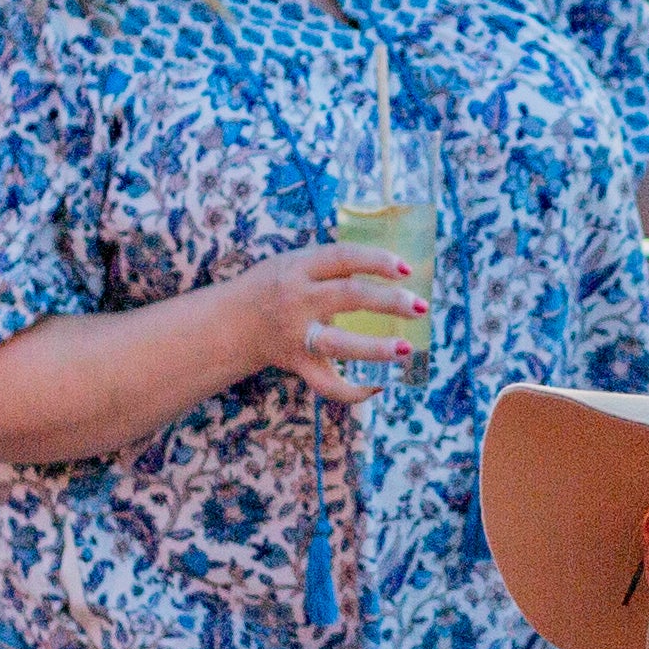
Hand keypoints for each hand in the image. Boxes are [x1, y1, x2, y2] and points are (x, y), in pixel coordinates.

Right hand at [222, 240, 421, 406]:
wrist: (228, 323)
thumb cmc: (272, 286)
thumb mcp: (294, 262)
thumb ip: (332, 264)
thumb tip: (388, 265)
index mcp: (299, 268)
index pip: (343, 257)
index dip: (376, 260)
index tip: (405, 268)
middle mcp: (297, 299)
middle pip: (348, 297)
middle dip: (388, 302)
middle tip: (419, 306)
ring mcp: (296, 335)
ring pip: (338, 344)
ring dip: (375, 348)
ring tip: (406, 348)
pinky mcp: (297, 363)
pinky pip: (326, 384)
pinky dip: (352, 391)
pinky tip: (378, 387)